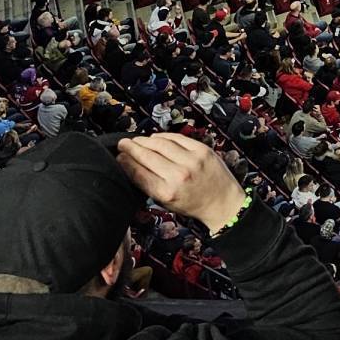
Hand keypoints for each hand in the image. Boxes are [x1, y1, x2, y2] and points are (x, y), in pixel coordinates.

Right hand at [117, 131, 250, 233]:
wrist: (221, 201)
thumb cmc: (192, 203)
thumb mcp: (166, 202)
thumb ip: (149, 185)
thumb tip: (130, 166)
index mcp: (166, 192)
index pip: (138, 173)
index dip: (124, 162)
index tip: (118, 157)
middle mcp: (178, 175)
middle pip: (147, 156)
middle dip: (131, 148)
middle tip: (122, 144)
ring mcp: (191, 160)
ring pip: (160, 144)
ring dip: (145, 140)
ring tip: (136, 140)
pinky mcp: (202, 149)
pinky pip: (177, 138)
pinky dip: (163, 136)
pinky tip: (155, 137)